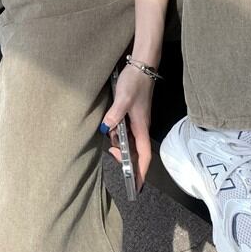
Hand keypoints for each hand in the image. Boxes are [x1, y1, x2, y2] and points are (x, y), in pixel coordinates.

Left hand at [100, 63, 154, 192]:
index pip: (144, 154)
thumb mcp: (124, 98)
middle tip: (111, 154)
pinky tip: (109, 128)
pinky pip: (125, 131)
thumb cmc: (135, 82)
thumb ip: (115, 115)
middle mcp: (141, 127)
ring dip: (119, 145)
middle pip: (136, 151)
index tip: (137, 185)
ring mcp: (137, 121)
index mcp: (141, 126)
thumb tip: (106, 129)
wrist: (141, 66)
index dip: (141, 171)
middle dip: (126, 159)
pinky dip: (117, 134)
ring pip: (129, 141)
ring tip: (108, 140)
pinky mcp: (132, 115)